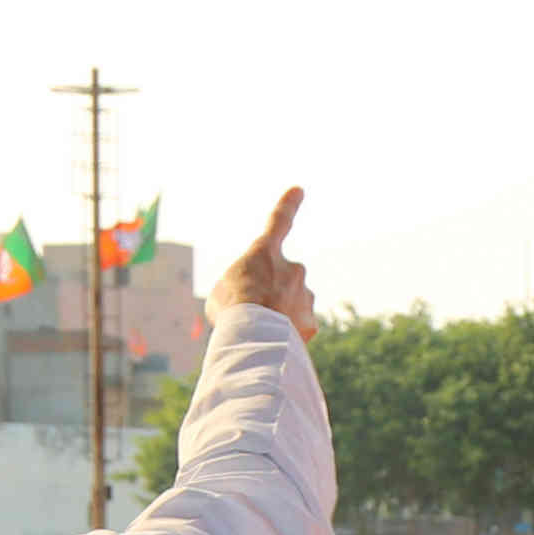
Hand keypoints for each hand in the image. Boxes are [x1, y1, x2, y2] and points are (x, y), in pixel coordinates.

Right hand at [207, 187, 319, 340]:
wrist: (253, 334)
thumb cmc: (231, 309)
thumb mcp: (223, 292)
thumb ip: (243, 290)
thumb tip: (257, 305)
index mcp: (266, 252)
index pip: (279, 221)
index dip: (289, 205)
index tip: (299, 190)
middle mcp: (293, 269)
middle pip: (282, 280)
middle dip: (270, 295)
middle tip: (251, 313)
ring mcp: (305, 295)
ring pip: (292, 305)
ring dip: (277, 317)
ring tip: (258, 331)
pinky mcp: (311, 322)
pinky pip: (298, 328)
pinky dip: (287, 337)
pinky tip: (272, 345)